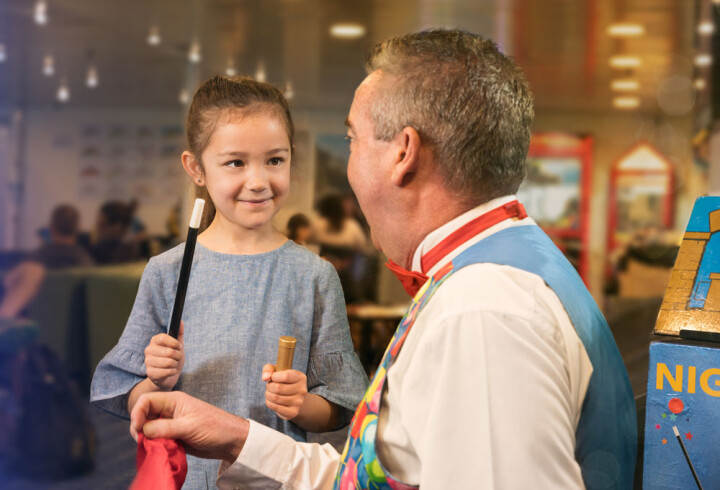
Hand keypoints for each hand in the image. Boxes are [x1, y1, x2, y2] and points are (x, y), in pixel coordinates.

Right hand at [130, 391, 248, 463]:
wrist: (230, 441)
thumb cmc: (215, 428)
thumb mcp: (190, 426)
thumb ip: (166, 428)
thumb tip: (143, 430)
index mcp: (174, 400)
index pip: (146, 400)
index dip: (137, 412)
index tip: (137, 429)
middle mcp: (169, 410)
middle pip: (144, 415)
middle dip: (139, 427)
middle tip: (142, 442)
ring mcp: (171, 424)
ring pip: (148, 428)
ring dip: (146, 438)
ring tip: (152, 447)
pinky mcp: (173, 436)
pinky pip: (157, 439)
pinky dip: (154, 445)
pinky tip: (157, 451)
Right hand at [145, 321, 184, 389]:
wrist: (168, 376)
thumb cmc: (173, 359)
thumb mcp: (177, 346)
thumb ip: (179, 333)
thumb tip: (181, 321)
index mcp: (155, 341)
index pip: (163, 338)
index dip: (174, 342)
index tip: (179, 346)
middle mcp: (149, 350)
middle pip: (169, 351)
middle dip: (178, 356)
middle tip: (177, 358)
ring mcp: (148, 362)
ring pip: (169, 362)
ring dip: (175, 364)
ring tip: (173, 365)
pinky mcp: (150, 373)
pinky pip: (167, 371)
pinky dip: (172, 372)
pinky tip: (170, 371)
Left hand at [262, 364, 307, 420]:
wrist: (293, 397)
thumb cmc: (282, 381)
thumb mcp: (277, 370)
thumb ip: (268, 369)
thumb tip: (265, 377)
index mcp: (301, 377)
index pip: (285, 376)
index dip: (274, 376)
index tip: (272, 377)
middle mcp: (302, 390)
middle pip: (278, 388)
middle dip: (269, 386)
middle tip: (269, 386)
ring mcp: (299, 402)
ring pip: (275, 398)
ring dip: (268, 395)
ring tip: (270, 393)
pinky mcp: (293, 412)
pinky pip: (276, 407)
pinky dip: (269, 403)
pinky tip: (271, 400)